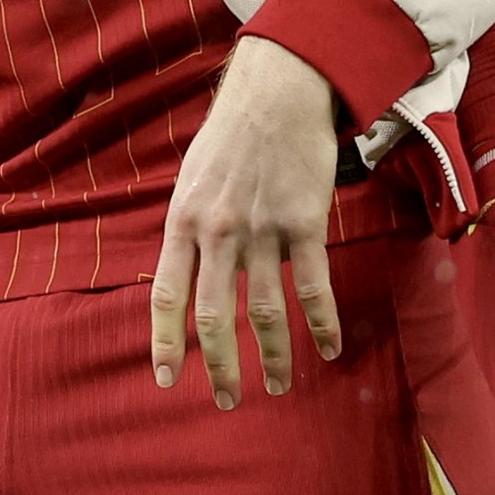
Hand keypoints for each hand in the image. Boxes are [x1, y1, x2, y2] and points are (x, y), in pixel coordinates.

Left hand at [152, 36, 348, 406]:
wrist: (276, 93)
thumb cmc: (230, 137)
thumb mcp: (191, 180)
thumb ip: (188, 230)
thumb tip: (186, 275)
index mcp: (183, 222)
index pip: (167, 295)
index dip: (166, 341)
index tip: (168, 378)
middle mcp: (218, 232)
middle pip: (214, 315)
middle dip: (220, 366)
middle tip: (226, 401)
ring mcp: (261, 230)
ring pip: (264, 310)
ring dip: (272, 356)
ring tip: (279, 386)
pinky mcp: (304, 224)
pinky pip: (313, 287)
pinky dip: (322, 324)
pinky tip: (328, 349)